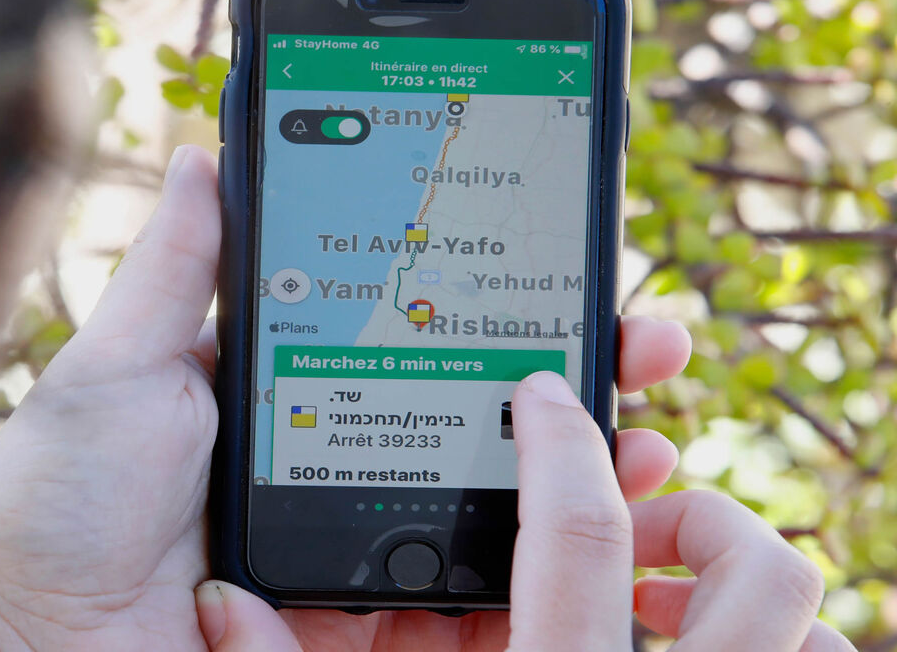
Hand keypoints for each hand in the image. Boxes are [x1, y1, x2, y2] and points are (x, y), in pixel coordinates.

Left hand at [0, 146, 844, 651]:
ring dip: (574, 486)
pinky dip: (521, 585)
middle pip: (467, 433)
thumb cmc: (58, 500)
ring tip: (649, 440)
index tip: (571, 282)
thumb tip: (203, 149)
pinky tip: (589, 536)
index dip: (499, 316)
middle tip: (641, 348)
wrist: (19, 642)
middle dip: (567, 393)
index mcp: (289, 404)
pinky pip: (445, 616)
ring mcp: (342, 563)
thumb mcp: (126, 364)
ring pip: (480, 525)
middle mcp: (326, 476)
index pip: (417, 347)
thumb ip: (182, 266)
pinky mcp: (345, 635)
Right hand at [196, 361, 849, 644]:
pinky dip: (763, 646)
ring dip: (739, 584)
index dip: (561, 443)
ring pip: (803, 630)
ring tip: (659, 590)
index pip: (582, 537)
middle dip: (701, 514)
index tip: (539, 397)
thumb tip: (223, 606)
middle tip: (631, 518)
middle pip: (752, 573)